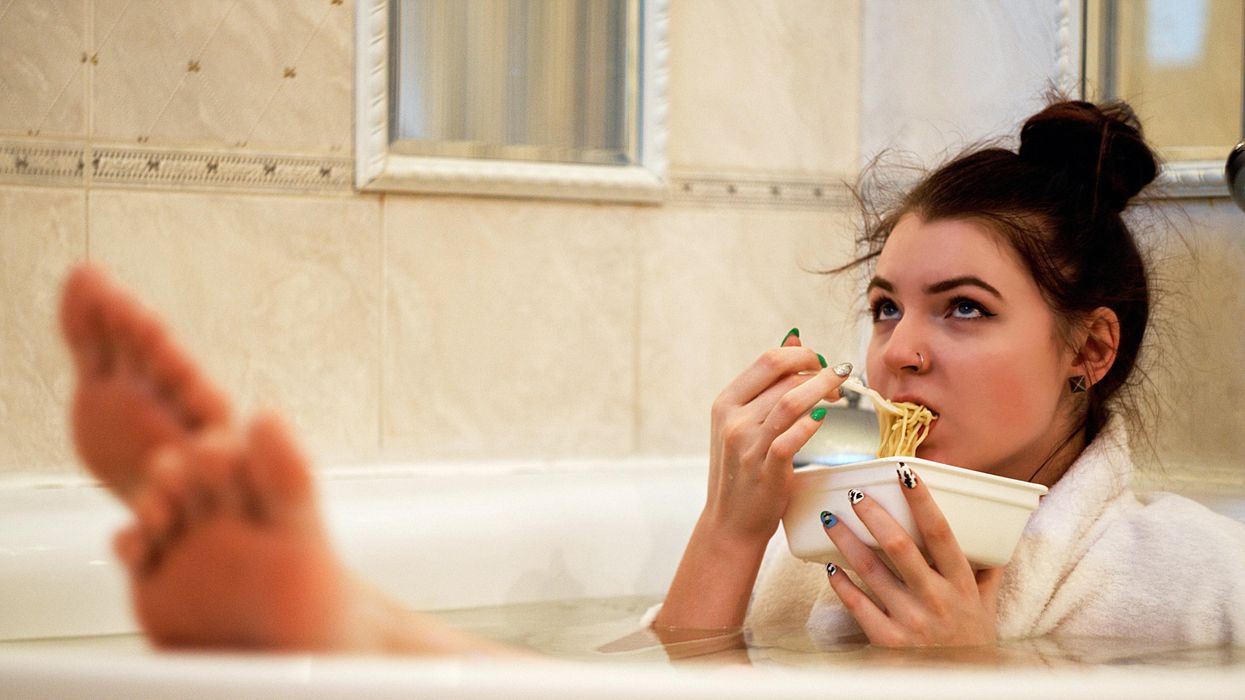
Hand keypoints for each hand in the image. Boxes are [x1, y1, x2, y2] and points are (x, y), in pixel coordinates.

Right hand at [703, 332, 849, 545]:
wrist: (730, 522)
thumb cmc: (743, 470)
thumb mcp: (743, 423)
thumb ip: (767, 385)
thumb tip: (794, 338)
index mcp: (725, 402)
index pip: (768, 360)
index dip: (802, 354)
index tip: (821, 364)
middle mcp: (732, 419)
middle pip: (783, 375)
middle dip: (817, 369)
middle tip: (838, 377)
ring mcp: (747, 444)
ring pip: (791, 401)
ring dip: (822, 390)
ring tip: (841, 392)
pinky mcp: (765, 468)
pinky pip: (793, 436)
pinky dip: (812, 423)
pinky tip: (824, 419)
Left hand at [820, 466, 1001, 645]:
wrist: (957, 689)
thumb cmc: (970, 644)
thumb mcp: (986, 607)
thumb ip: (987, 572)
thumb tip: (996, 536)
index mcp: (961, 585)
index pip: (942, 534)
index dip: (924, 502)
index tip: (906, 474)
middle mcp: (936, 600)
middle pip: (900, 548)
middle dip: (875, 516)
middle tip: (856, 494)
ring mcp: (910, 621)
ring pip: (871, 571)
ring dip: (846, 541)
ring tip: (831, 518)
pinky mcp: (886, 641)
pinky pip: (857, 605)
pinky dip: (840, 582)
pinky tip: (828, 565)